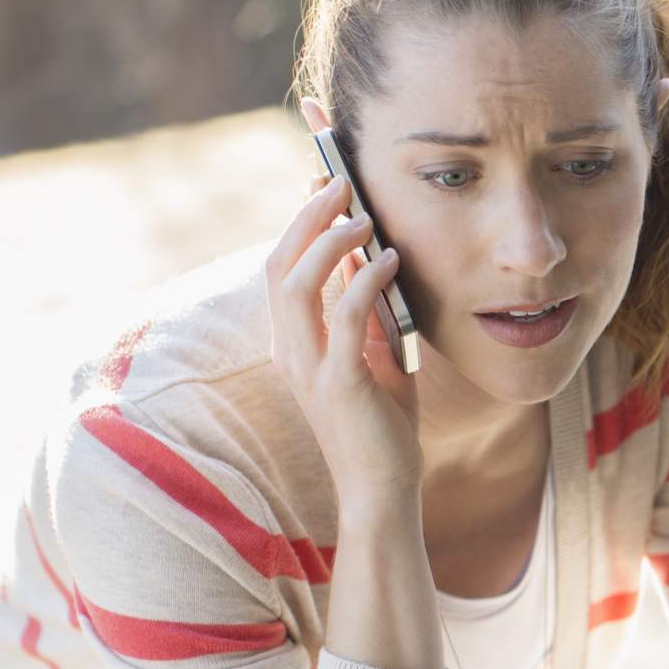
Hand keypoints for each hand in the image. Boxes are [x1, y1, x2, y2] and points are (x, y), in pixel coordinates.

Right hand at [265, 154, 421, 506]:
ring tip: (363, 215)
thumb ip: (365, 312)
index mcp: (292, 341)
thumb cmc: (380, 425)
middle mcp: (288, 349)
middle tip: (339, 181)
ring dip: (327, 241)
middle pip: (278, 264)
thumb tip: (371, 258)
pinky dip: (363, 282)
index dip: (297, 220)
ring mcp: (308, 368)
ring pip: (295, 284)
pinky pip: (344, 319)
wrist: (383, 489)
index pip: (281, 266)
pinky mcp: (338, 385)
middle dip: (306, 217)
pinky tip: (390, 261)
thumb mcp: (371, 355)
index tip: (322, 179)